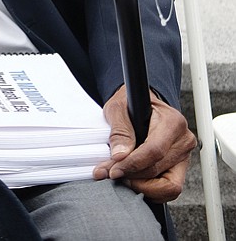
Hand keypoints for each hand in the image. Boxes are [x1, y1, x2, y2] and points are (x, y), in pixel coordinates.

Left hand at [93, 85, 196, 201]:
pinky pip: (168, 190)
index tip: (113, 170)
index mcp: (173, 121)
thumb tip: (119, 155)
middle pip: (157, 170)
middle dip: (131, 176)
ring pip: (166, 186)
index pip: (154, 151)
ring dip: (141, 186)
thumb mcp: (119, 109)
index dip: (132, 164)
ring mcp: (184, 157)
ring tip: (122, 178)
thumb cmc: (131, 104)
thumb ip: (119, 131)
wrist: (142, 105)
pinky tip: (134, 180)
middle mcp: (183, 140)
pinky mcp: (179, 170)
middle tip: (110, 173)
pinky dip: (150, 191)